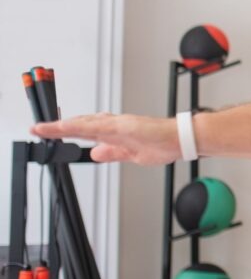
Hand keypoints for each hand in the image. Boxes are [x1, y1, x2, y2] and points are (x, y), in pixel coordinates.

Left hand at [32, 113, 178, 165]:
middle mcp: (115, 125)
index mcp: (117, 132)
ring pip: (84, 123)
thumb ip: (112, 153)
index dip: (69, 131)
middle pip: (81, 124)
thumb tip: (95, 152)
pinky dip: (78, 126)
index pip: (87, 129)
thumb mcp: (132, 155)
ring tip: (43, 128)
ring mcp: (118, 124)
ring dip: (62, 126)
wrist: (182, 139)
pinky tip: (65, 127)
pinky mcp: (124, 126)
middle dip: (58, 127)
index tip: (51, 133)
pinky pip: (96, 126)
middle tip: (39, 129)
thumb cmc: (165, 144)